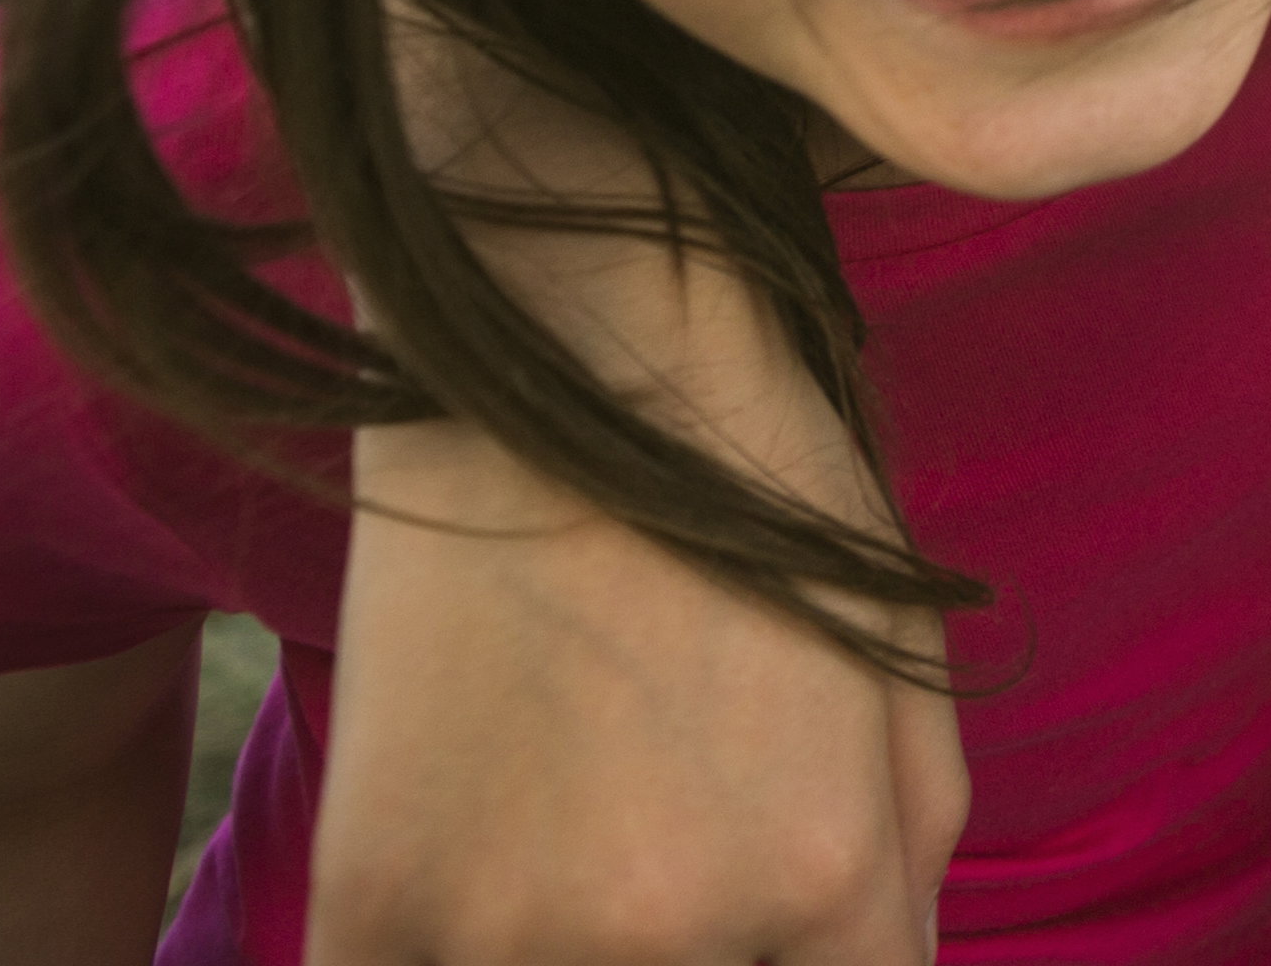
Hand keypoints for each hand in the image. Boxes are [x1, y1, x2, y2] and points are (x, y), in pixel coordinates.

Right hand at [317, 413, 959, 965]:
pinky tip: (476, 867)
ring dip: (575, 949)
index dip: (818, 964)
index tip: (775, 920)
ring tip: (577, 823)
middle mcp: (670, 933)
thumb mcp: (905, 672)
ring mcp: (503, 934)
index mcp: (826, 875)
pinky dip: (449, 948)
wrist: (566, 365)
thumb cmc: (762, 500)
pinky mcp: (366, 906)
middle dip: (706, 948)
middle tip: (665, 826)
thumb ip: (904, 863)